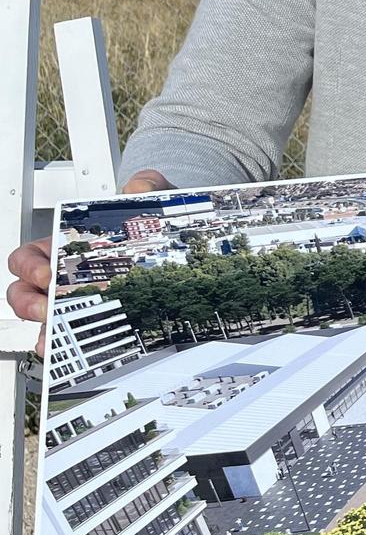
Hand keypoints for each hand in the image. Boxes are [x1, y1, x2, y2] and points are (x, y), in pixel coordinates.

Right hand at [6, 169, 167, 341]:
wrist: (173, 243)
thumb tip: (137, 187)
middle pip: (23, 290)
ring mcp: (72, 298)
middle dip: (28, 301)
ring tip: (53, 332)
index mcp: (64, 245)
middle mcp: (61, 274)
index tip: (47, 274)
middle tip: (48, 306)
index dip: (29, 266)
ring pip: (40, 316)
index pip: (29, 256)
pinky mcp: (89, 317)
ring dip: (41, 327)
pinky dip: (60, 343)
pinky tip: (66, 349)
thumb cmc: (150, 221)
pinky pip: (65, 334)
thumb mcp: (152, 199)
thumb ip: (147, 184)